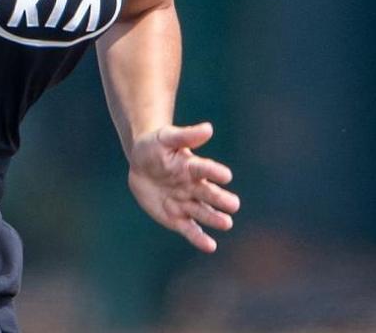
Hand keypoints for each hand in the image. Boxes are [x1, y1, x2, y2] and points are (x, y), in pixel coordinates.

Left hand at [127, 122, 239, 252]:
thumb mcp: (166, 137)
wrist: (142, 163)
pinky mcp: (176, 218)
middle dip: (220, 199)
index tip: (226, 176)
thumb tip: (209, 129)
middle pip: (208, 194)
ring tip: (226, 223)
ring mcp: (186, 203)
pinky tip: (211, 246)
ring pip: (202, 212)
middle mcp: (194, 186)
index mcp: (192, 166)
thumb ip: (186, 135)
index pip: (205, 169)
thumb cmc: (156, 146)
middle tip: (234, 205)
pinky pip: (189, 229)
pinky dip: (199, 238)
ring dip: (214, 218)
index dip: (214, 172)